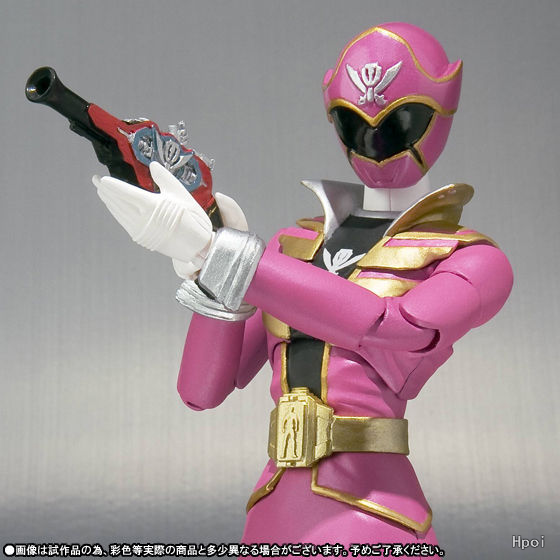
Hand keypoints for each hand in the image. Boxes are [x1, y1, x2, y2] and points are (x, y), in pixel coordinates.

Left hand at [93, 162, 213, 269]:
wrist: (197, 246)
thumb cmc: (193, 219)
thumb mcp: (181, 193)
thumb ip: (164, 177)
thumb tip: (153, 165)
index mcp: (151, 205)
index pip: (125, 193)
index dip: (112, 186)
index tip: (102, 179)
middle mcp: (142, 218)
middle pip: (118, 202)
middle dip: (105, 191)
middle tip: (95, 181)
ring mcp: (140, 229)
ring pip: (119, 213)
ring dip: (109, 202)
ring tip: (102, 192)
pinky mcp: (141, 237)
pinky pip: (124, 222)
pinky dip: (116, 213)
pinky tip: (114, 208)